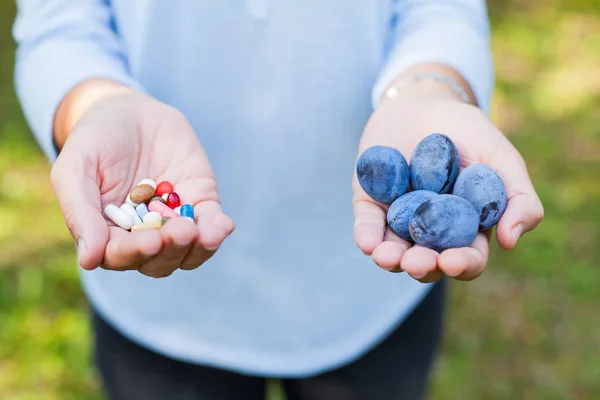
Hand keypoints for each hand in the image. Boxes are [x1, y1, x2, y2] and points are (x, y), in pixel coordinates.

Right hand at [51, 86, 233, 277]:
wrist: (130, 110)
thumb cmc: (95, 140)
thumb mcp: (75, 167)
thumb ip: (80, 211)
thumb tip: (89, 260)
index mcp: (107, 234)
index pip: (120, 256)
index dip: (134, 254)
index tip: (148, 243)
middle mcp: (142, 235)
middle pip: (158, 261)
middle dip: (169, 251)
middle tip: (178, 232)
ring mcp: (174, 221)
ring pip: (188, 252)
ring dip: (196, 248)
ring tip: (198, 232)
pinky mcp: (200, 203)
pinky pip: (211, 225)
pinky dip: (217, 231)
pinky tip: (222, 226)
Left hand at [353, 81, 543, 282]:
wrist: (426, 102)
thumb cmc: (469, 133)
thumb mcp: (502, 159)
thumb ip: (518, 198)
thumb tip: (510, 241)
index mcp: (466, 228)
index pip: (467, 258)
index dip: (462, 264)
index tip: (452, 261)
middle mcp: (431, 231)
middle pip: (427, 261)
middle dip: (422, 266)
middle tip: (416, 262)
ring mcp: (399, 219)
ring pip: (393, 250)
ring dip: (389, 258)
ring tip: (385, 256)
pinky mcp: (370, 202)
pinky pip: (366, 224)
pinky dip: (366, 234)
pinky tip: (367, 243)